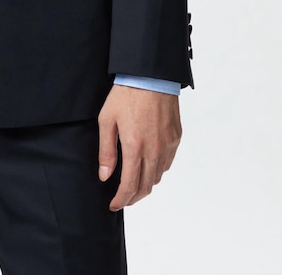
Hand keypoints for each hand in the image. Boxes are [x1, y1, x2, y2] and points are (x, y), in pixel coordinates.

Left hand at [97, 84, 181, 210]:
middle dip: (133, 197)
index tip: (113, 205)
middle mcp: (154, 150)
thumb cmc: (126, 95)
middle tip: (123, 199)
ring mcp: (167, 145)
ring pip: (158, 176)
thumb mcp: (107, 120)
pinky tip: (148, 166)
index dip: (121, 200)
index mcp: (135, 147)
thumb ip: (106, 151)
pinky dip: (157, 171)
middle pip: (146, 186)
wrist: (151, 75)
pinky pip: (167, 163)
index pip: (130, 185)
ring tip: (134, 184)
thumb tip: (105, 176)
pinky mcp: (175, 138)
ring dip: (145, 185)